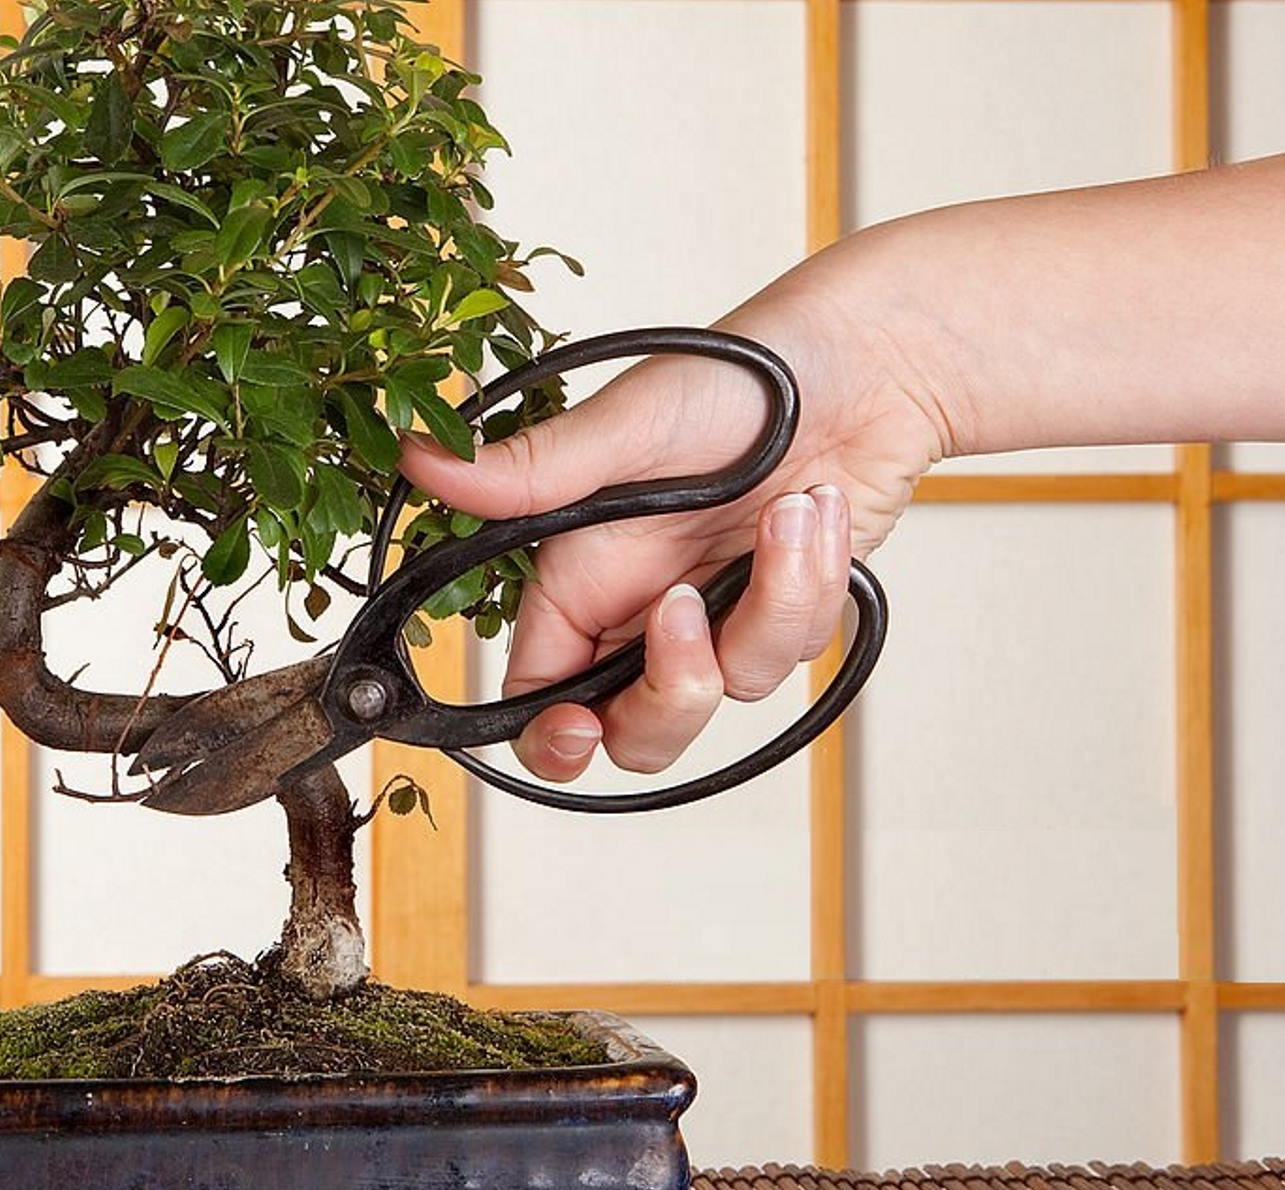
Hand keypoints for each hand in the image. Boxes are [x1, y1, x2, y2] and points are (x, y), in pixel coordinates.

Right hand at [399, 247, 959, 780]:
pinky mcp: (785, 610)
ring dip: (768, 604)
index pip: (540, 691)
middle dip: (671, 694)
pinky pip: (796, 648)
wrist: (865, 360)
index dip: (552, 733)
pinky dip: (813, 581)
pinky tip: (818, 509)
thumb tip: (420, 459)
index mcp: (583, 573)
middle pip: (635, 729)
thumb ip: (531, 470)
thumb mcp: (627, 425)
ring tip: (790, 509)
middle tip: (691, 610)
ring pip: (728, 691)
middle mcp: (642, 605)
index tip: (578, 728)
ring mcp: (717, 614)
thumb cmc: (739, 377)